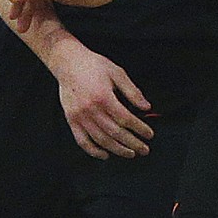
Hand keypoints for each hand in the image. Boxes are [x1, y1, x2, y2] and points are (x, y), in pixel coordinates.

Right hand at [50, 40, 152, 159]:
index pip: (126, 119)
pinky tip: (105, 154)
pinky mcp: (71, 120)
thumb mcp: (116, 72)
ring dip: (118, 150)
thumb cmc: (93, 65)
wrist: (68, 62)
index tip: (149, 134)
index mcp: (104, 97)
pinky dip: (94, 151)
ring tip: (130, 153)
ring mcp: (80, 116)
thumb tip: (146, 107)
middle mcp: (91, 109)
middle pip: (115, 133)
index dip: (140, 129)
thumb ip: (132, 91)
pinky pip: (83, 141)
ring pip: (101, 140)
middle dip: (133, 143)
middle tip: (144, 149)